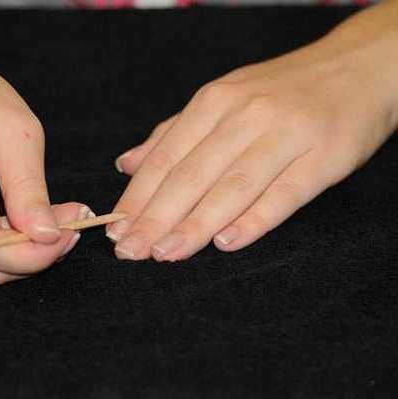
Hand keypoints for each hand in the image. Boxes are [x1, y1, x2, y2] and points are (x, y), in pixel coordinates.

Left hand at [107, 24, 397, 261]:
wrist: (357, 68)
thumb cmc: (281, 92)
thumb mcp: (222, 99)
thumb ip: (173, 134)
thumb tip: (126, 165)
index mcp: (214, 102)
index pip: (166, 158)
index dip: (138, 197)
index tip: (116, 230)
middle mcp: (245, 116)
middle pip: (191, 175)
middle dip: (155, 218)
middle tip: (130, 252)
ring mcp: (285, 135)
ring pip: (231, 187)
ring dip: (194, 225)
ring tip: (165, 254)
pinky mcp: (323, 157)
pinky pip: (283, 194)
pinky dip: (254, 220)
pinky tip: (226, 243)